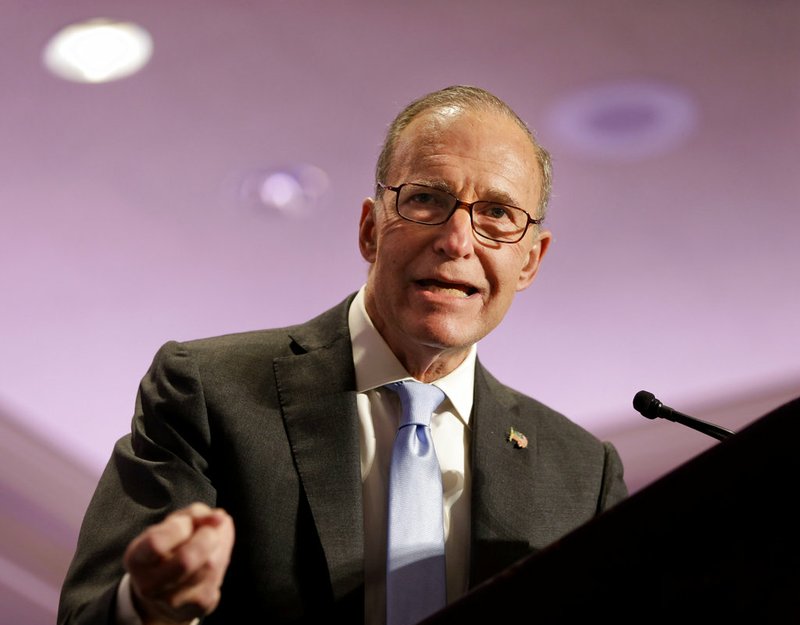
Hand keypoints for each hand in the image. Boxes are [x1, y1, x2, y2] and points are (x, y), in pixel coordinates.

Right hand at [123, 503, 234, 624]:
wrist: (164, 591)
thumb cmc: (169, 549)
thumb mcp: (172, 525)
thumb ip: (193, 514)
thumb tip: (218, 517)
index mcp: (137, 559)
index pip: (156, 543)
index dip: (179, 527)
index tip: (187, 522)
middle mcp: (150, 585)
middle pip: (186, 560)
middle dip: (207, 537)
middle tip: (211, 529)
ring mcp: (174, 600)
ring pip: (210, 566)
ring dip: (220, 545)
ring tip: (215, 538)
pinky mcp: (197, 606)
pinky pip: (218, 577)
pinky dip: (223, 559)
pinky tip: (216, 555)